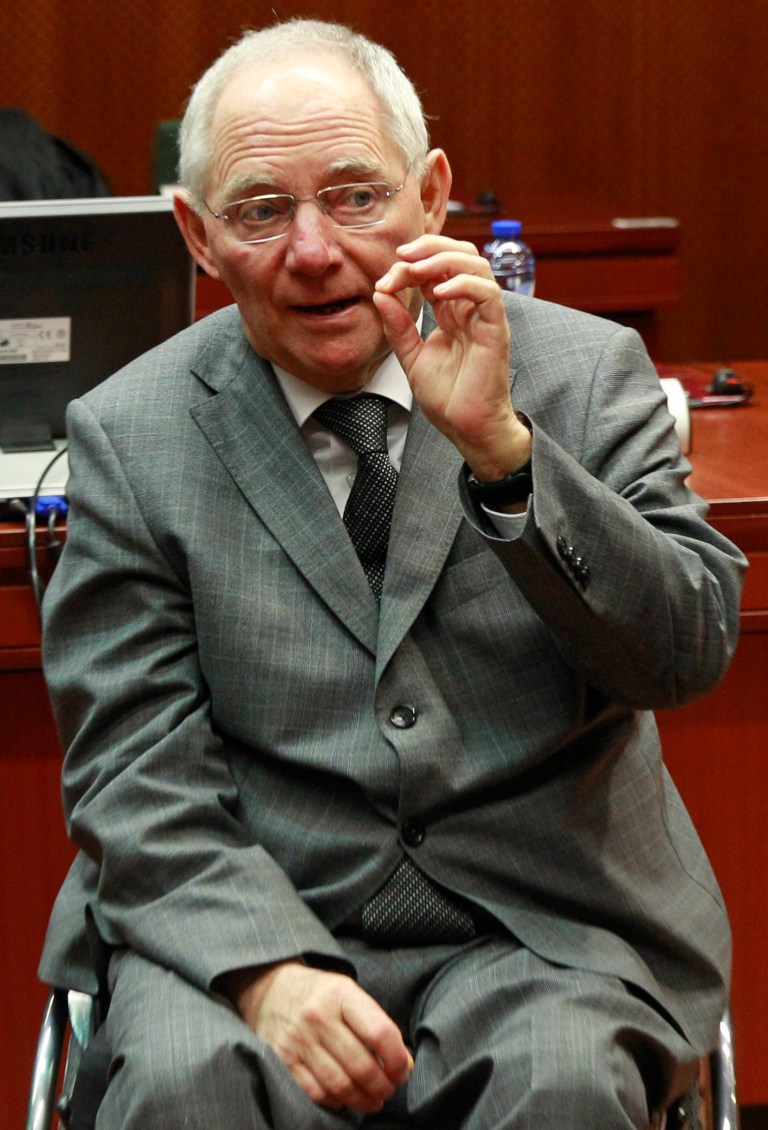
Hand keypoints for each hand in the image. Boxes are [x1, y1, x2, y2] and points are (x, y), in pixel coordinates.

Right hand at [224, 961, 412, 1113]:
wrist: (267, 987)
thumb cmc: (318, 993)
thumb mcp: (347, 992)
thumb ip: (375, 1023)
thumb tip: (402, 1063)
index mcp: (340, 994)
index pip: (379, 1032)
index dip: (396, 1058)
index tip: (402, 1070)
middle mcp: (318, 1016)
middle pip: (360, 1065)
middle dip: (382, 1085)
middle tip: (389, 1090)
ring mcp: (297, 1040)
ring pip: (339, 1084)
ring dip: (363, 1099)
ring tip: (374, 1100)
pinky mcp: (281, 1060)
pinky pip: (315, 1092)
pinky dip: (336, 1101)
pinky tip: (345, 1098)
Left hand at [373, 234, 530, 479]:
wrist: (466, 427)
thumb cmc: (447, 397)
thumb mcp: (411, 357)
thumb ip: (398, 326)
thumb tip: (380, 292)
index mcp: (451, 311)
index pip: (435, 269)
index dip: (409, 266)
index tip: (384, 281)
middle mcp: (469, 308)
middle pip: (460, 254)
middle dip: (429, 247)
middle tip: (401, 257)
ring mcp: (484, 317)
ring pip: (476, 265)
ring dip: (444, 259)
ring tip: (417, 269)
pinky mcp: (495, 330)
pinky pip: (488, 294)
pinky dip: (464, 284)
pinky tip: (439, 293)